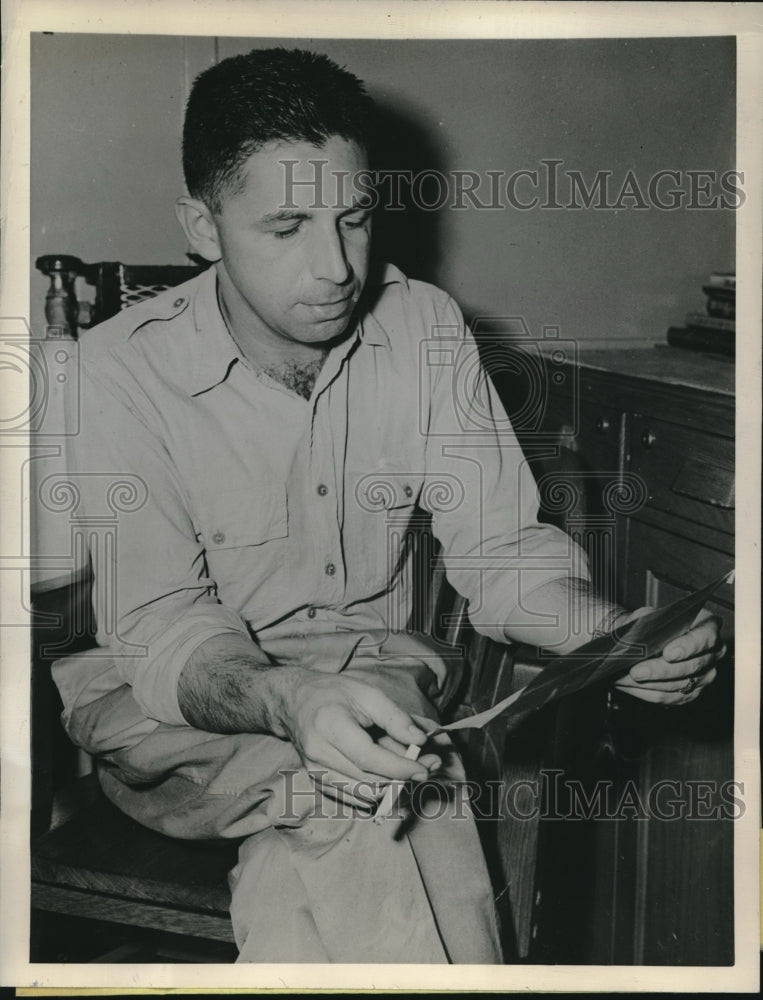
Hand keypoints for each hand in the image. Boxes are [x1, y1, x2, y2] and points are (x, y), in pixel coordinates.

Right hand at [275, 669, 435, 805]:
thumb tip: (420, 740)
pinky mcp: (319, 783)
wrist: (294, 702)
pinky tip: (392, 772)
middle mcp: (318, 755)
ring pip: (364, 794)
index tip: (424, 768)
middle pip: (369, 781)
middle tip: (430, 764)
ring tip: (412, 765)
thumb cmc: (333, 694)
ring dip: (394, 785)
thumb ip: (394, 717)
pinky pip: (355, 797)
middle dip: (403, 777)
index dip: (399, 767)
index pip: (368, 758)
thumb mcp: (367, 693)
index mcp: (329, 726)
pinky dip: (378, 789)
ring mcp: (316, 772)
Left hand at [614, 608, 725, 704]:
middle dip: (660, 671)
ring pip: (678, 685)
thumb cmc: (651, 623)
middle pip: (690, 666)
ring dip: (648, 684)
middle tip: (636, 671)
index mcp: (708, 626)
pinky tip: (627, 685)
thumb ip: (648, 622)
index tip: (668, 653)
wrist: (647, 637)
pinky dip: (646, 692)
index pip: (705, 638)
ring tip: (623, 679)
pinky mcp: (691, 692)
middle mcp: (712, 652)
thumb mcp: (650, 614)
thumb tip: (640, 635)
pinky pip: (669, 697)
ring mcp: (704, 675)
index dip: (688, 647)